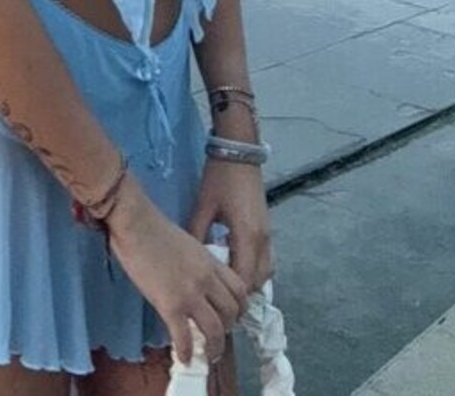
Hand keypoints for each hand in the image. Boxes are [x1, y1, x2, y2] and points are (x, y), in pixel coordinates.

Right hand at [107, 179, 246, 365]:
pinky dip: (187, 351)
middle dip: (229, 327)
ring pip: (215, 329)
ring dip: (215, 346)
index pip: (239, 289)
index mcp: (210, 261)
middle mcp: (206, 279)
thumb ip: (196, 263)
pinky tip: (184, 356)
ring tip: (209, 354)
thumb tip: (193, 281)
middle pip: (231, 311)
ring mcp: (190, 293)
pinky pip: (184, 336)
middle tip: (219, 334)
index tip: (231, 315)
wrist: (135, 223)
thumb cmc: (153, 228)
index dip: (240, 307)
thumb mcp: (186, 243)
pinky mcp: (170, 304)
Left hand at [188, 158, 272, 294]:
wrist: (239, 152)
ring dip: (249, 281)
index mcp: (247, 236)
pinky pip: (265, 260)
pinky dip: (253, 268)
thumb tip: (186, 263)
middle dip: (240, 294)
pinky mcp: (267, 229)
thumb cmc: (219, 178)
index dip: (230, 297)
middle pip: (258, 281)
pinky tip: (233, 264)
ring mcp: (268, 234)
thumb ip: (196, 235)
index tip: (212, 303)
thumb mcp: (203, 206)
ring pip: (265, 272)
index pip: (244, 280)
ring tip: (225, 286)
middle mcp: (263, 240)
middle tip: (217, 299)